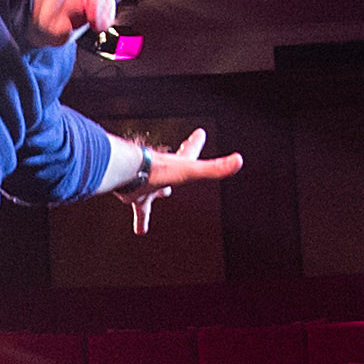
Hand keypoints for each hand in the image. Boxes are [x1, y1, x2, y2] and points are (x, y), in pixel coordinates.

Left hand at [127, 128, 244, 235]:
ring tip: (160, 200)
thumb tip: (238, 160)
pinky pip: (140, 209)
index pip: (190, 151)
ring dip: (156, 194)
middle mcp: (161, 172)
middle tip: (181, 167)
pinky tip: (140, 230)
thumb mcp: (190, 170)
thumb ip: (214, 168)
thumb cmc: (156, 170)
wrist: (125, 173)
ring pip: (154, 190)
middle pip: (172, 169)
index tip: (200, 133)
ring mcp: (148, 183)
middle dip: (176, 168)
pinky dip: (141, 220)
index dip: (196, 143)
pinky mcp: (135, 195)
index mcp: (176, 165)